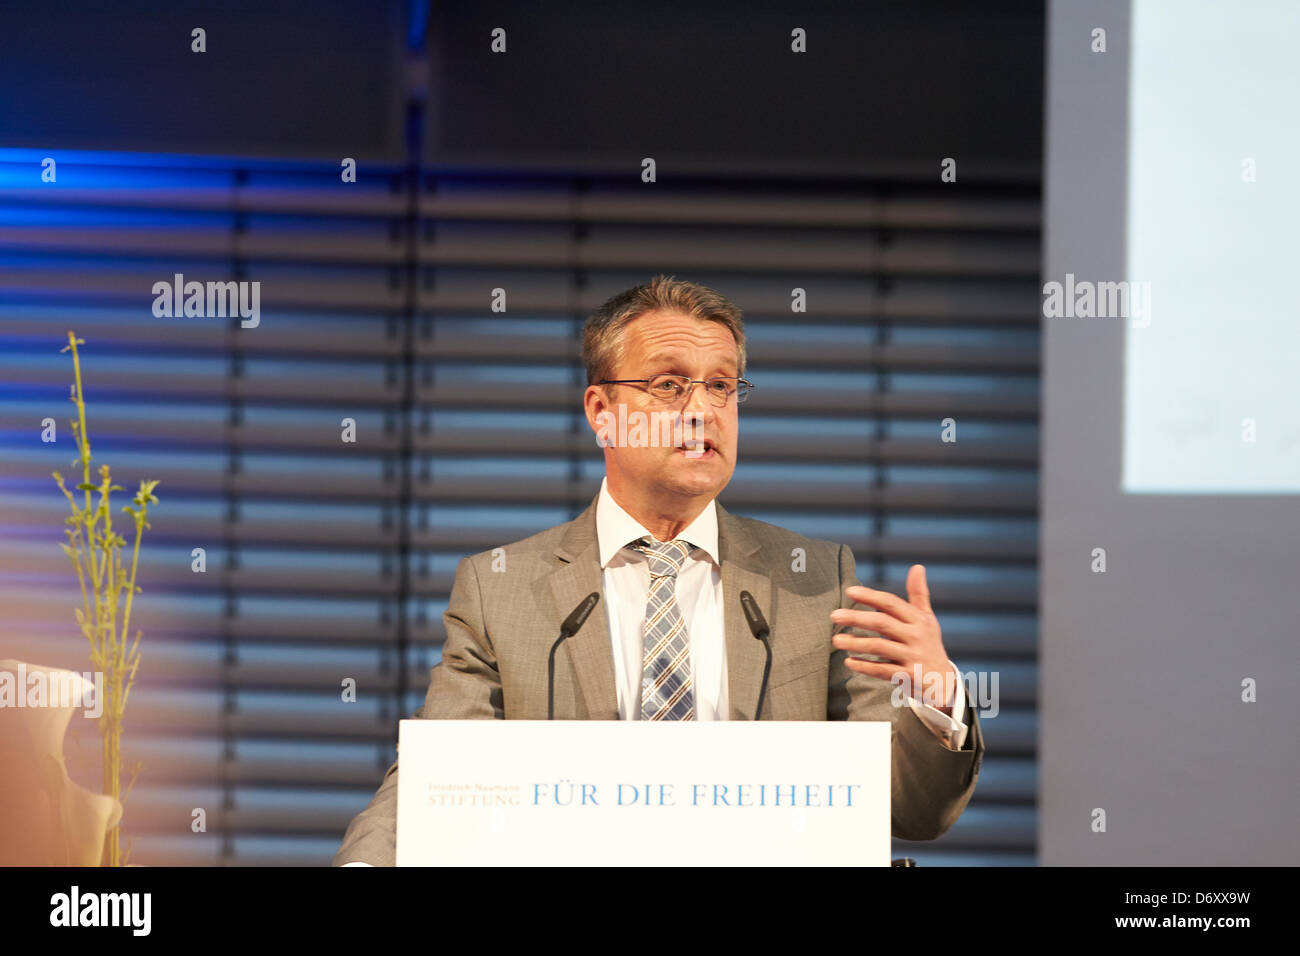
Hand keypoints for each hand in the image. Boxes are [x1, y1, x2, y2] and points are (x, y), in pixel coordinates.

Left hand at [829, 564, 955, 715]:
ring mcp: (913, 657)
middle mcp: (917, 636)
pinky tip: (848, 662)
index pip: (891, 603)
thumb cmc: (929, 644)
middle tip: (833, 615)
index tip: (849, 591)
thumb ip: (919, 594)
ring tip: (835, 639)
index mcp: (919, 620)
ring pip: (879, 647)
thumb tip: (917, 567)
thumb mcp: (927, 619)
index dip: (870, 596)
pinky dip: (864, 666)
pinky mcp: (908, 676)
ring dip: (855, 643)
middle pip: (882, 623)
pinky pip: (882, 670)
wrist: (944, 682)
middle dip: (856, 618)